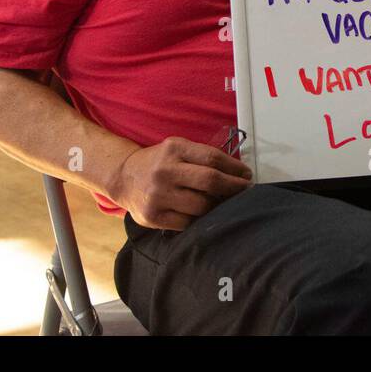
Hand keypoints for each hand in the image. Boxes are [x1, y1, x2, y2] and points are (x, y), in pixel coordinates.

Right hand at [112, 137, 252, 230]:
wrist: (124, 177)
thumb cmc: (159, 163)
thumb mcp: (177, 149)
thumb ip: (203, 157)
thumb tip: (238, 173)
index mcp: (174, 149)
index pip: (213, 158)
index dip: (235, 168)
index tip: (247, 175)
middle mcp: (165, 171)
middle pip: (210, 181)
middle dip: (234, 188)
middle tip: (245, 190)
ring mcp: (158, 195)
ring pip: (202, 206)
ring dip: (218, 206)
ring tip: (223, 203)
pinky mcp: (153, 217)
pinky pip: (188, 222)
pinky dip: (200, 219)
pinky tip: (204, 214)